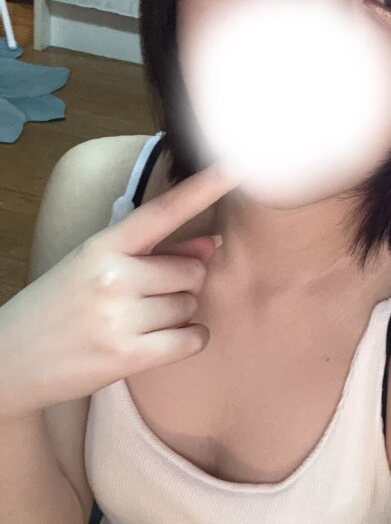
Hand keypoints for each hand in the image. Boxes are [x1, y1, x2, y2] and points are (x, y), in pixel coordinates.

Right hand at [0, 161, 237, 416]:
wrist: (12, 359)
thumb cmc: (61, 308)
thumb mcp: (94, 268)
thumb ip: (155, 253)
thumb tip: (213, 245)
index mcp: (102, 245)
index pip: (162, 211)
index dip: (203, 188)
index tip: (236, 163)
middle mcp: (111, 276)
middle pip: (191, 270)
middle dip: (181, 284)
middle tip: (146, 299)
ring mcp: (119, 317)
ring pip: (191, 306)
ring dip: (179, 316)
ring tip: (139, 323)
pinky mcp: (128, 356)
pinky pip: (191, 339)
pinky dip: (188, 340)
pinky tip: (161, 342)